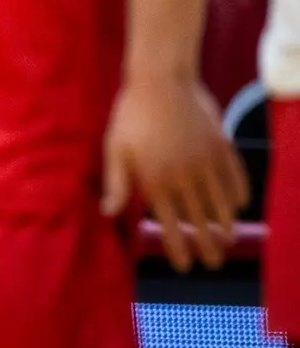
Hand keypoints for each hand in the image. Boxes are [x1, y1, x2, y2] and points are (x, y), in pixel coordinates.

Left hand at [102, 76, 248, 270]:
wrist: (162, 80)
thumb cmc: (131, 115)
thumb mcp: (115, 149)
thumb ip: (116, 184)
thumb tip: (107, 213)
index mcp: (156, 182)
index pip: (168, 226)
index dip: (177, 249)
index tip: (184, 267)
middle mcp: (185, 178)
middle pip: (200, 222)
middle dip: (207, 247)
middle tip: (213, 264)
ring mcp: (207, 163)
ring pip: (221, 205)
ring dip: (226, 227)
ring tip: (227, 241)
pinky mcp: (222, 147)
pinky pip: (235, 178)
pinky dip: (238, 195)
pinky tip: (237, 206)